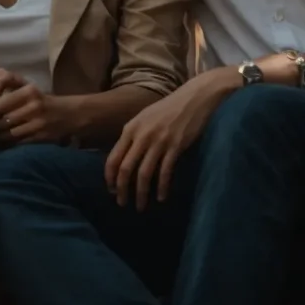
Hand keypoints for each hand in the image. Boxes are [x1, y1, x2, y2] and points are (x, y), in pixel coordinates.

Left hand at [0, 69, 70, 143]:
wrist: (71, 114)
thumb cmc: (43, 99)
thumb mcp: (27, 86)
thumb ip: (4, 80)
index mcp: (29, 90)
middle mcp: (34, 106)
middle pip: (0, 117)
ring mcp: (38, 123)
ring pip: (7, 131)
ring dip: (1, 132)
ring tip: (1, 130)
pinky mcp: (41, 137)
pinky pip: (17, 141)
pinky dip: (10, 140)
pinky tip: (11, 137)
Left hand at [104, 71, 232, 209]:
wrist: (195, 97)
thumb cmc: (169, 108)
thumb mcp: (145, 118)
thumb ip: (134, 135)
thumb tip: (124, 158)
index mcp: (130, 129)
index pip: (113, 158)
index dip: (110, 177)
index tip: (111, 190)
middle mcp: (141, 136)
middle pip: (126, 169)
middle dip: (122, 190)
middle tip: (122, 204)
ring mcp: (158, 141)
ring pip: (144, 174)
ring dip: (141, 193)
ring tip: (141, 206)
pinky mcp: (175, 146)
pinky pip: (165, 172)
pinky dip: (161, 187)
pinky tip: (161, 197)